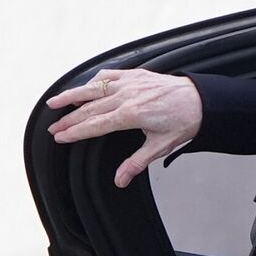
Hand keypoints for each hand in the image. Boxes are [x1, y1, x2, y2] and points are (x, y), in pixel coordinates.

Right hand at [46, 68, 202, 188]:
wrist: (201, 100)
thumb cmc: (184, 121)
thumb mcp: (160, 146)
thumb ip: (136, 163)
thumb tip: (120, 181)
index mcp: (132, 114)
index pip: (95, 125)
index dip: (75, 132)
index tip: (60, 137)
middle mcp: (128, 95)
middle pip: (89, 109)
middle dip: (69, 120)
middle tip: (53, 128)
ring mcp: (131, 83)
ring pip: (94, 89)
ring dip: (72, 95)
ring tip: (54, 103)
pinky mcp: (136, 74)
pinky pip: (109, 75)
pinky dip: (94, 82)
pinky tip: (85, 88)